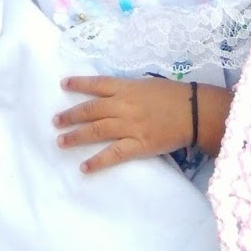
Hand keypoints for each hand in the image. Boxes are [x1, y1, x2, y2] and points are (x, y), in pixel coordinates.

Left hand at [55, 76, 230, 171]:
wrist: (195, 111)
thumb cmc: (174, 95)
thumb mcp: (147, 84)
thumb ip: (128, 89)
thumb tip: (112, 94)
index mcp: (126, 87)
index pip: (97, 84)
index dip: (79, 84)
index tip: (63, 84)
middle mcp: (123, 105)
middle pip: (91, 110)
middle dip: (71, 115)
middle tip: (55, 121)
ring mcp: (129, 126)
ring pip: (96, 130)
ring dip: (76, 136)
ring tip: (60, 141)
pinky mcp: (138, 145)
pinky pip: (113, 154)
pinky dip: (97, 161)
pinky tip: (83, 167)